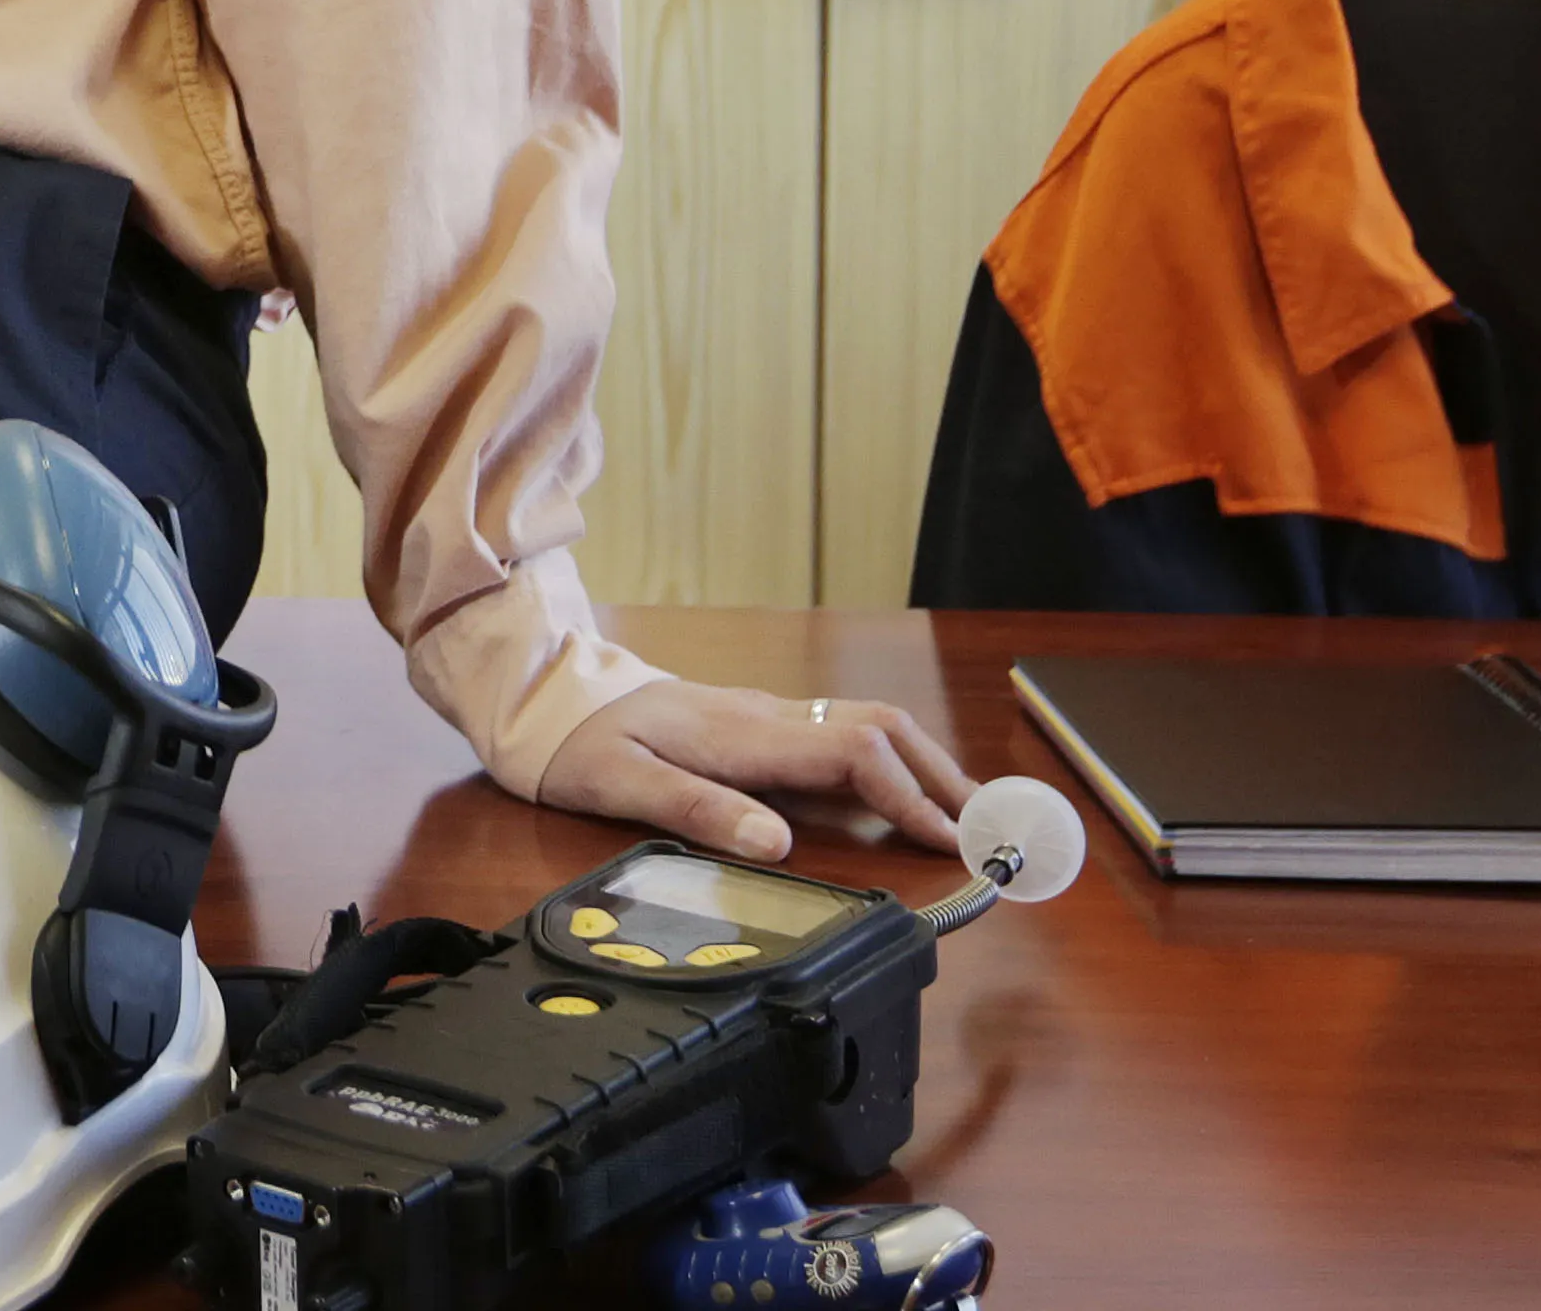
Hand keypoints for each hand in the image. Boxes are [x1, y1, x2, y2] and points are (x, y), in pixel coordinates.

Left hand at [533, 676, 978, 861]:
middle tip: (989, 827)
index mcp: (742, 733)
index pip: (851, 753)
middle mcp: (767, 717)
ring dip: (921, 766)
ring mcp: (767, 717)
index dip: (906, 796)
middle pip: (878, 728)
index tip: (949, 839)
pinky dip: (886, 767)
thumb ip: (697, 809)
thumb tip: (777, 842)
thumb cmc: (581, 744)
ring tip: (964, 815)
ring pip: (866, 727)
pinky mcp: (761, 727)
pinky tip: (899, 799)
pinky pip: (839, 738)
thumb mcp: (620, 784)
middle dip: (940, 774)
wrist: (551, 697)